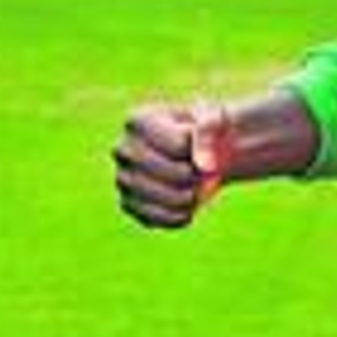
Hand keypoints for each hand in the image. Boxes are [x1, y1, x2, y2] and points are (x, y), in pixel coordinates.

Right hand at [113, 101, 232, 228]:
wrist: (199, 153)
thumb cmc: (205, 131)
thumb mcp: (214, 117)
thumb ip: (210, 130)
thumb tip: (205, 165)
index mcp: (138, 121)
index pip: (180, 146)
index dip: (201, 149)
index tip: (200, 143)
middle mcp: (123, 149)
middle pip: (175, 174)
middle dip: (198, 174)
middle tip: (201, 169)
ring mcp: (122, 178)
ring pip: (168, 199)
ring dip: (193, 196)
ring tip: (196, 185)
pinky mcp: (128, 205)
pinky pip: (159, 220)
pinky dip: (183, 215)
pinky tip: (188, 203)